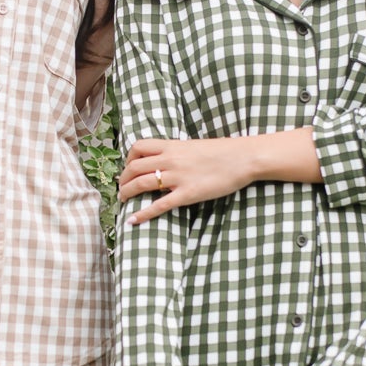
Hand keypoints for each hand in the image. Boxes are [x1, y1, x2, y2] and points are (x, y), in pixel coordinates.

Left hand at [118, 137, 256, 223]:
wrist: (242, 158)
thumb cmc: (222, 152)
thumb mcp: (194, 147)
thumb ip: (177, 153)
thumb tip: (166, 161)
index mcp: (172, 146)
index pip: (138, 147)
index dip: (128, 159)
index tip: (128, 168)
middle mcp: (170, 160)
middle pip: (134, 167)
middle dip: (123, 179)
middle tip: (122, 189)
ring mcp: (178, 177)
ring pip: (141, 184)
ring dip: (127, 193)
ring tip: (123, 201)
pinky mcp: (187, 194)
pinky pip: (159, 205)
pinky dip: (143, 213)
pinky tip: (133, 220)